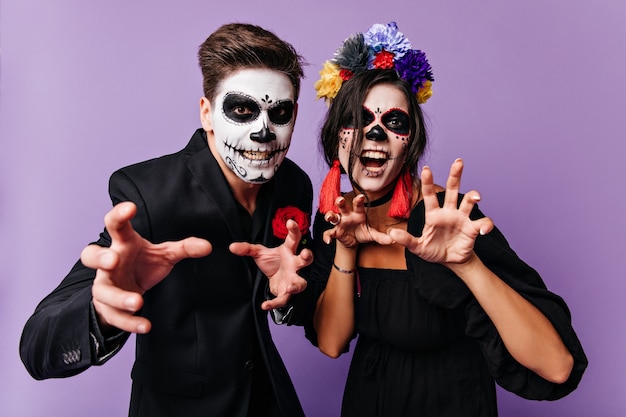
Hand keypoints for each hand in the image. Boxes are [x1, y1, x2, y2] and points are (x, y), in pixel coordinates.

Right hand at [81, 202, 211, 333]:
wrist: (128, 289)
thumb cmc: (143, 264)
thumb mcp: (165, 254)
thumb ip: (184, 248)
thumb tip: (208, 246)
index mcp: (123, 244)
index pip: (116, 225)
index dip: (119, 215)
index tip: (130, 207)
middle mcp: (109, 263)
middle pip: (91, 255)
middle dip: (100, 257)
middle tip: (113, 259)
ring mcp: (105, 285)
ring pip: (102, 291)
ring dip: (119, 298)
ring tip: (138, 302)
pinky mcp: (107, 307)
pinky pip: (114, 316)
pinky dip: (129, 322)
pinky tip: (145, 325)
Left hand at [229, 219, 311, 310]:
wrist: (274, 278)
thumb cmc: (272, 262)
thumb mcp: (259, 253)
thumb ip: (246, 249)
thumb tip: (231, 247)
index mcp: (288, 251)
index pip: (293, 239)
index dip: (294, 230)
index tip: (290, 222)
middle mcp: (294, 264)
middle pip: (305, 260)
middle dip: (307, 257)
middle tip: (306, 254)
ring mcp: (293, 278)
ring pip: (301, 282)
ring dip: (297, 285)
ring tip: (291, 287)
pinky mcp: (286, 292)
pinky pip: (283, 299)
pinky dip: (274, 303)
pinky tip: (265, 305)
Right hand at [322, 194, 393, 247]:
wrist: (353, 242)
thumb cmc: (362, 233)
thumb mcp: (372, 235)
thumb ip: (381, 237)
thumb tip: (392, 239)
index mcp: (358, 214)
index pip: (358, 205)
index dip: (359, 200)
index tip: (361, 196)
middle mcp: (347, 216)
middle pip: (343, 206)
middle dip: (340, 202)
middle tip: (340, 200)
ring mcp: (340, 223)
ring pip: (333, 216)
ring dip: (330, 215)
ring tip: (328, 217)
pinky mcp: (335, 232)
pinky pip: (328, 233)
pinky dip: (327, 236)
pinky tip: (328, 241)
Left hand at [388, 159, 493, 264]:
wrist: (450, 262)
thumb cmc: (433, 251)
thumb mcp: (418, 247)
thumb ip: (406, 240)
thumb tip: (392, 233)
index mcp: (434, 215)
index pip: (430, 196)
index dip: (428, 182)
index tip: (426, 169)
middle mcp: (449, 212)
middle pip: (453, 189)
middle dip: (455, 175)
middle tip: (458, 162)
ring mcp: (462, 219)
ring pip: (469, 201)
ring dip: (473, 196)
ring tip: (476, 197)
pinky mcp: (473, 229)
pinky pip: (482, 222)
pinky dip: (485, 225)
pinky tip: (483, 230)